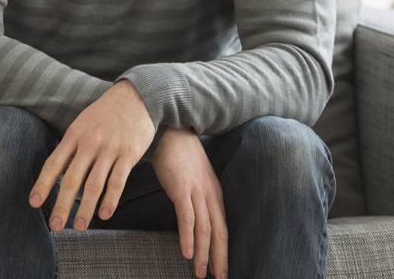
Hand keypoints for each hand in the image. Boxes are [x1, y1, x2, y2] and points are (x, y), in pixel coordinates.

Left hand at [29, 80, 154, 231]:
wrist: (137, 96)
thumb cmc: (105, 113)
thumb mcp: (82, 123)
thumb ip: (71, 146)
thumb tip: (57, 170)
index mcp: (74, 135)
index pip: (53, 164)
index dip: (42, 185)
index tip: (34, 203)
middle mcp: (89, 143)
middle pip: (71, 179)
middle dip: (61, 205)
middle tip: (55, 226)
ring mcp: (109, 149)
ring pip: (93, 184)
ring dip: (85, 208)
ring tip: (78, 226)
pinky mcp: (129, 154)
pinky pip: (118, 180)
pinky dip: (110, 199)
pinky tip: (105, 214)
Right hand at [153, 127, 227, 278]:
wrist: (170, 130)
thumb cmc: (178, 153)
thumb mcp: (193, 176)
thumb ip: (195, 194)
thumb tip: (191, 213)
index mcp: (214, 193)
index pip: (223, 228)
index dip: (224, 251)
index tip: (222, 269)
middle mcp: (210, 194)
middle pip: (219, 233)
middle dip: (219, 259)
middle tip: (218, 278)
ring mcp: (196, 191)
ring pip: (205, 229)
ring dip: (203, 254)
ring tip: (200, 272)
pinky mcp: (181, 188)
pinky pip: (187, 217)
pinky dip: (188, 236)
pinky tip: (186, 252)